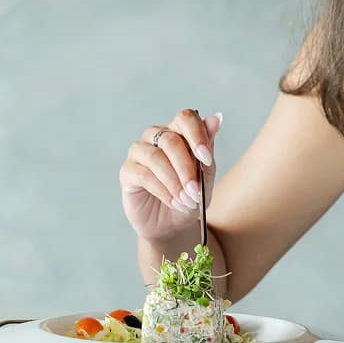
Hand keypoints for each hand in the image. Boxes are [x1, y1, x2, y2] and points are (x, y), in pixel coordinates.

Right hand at [119, 109, 222, 241]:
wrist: (174, 224)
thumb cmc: (190, 195)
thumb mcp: (206, 174)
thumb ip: (208, 147)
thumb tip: (216, 118)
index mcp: (177, 130)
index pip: (185, 118)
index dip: (197, 135)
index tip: (207, 159)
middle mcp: (156, 136)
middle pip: (171, 140)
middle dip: (187, 168)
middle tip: (195, 192)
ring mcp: (139, 152)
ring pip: (155, 157)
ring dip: (174, 181)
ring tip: (186, 200)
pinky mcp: (127, 171)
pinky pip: (143, 175)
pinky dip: (162, 190)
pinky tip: (173, 201)